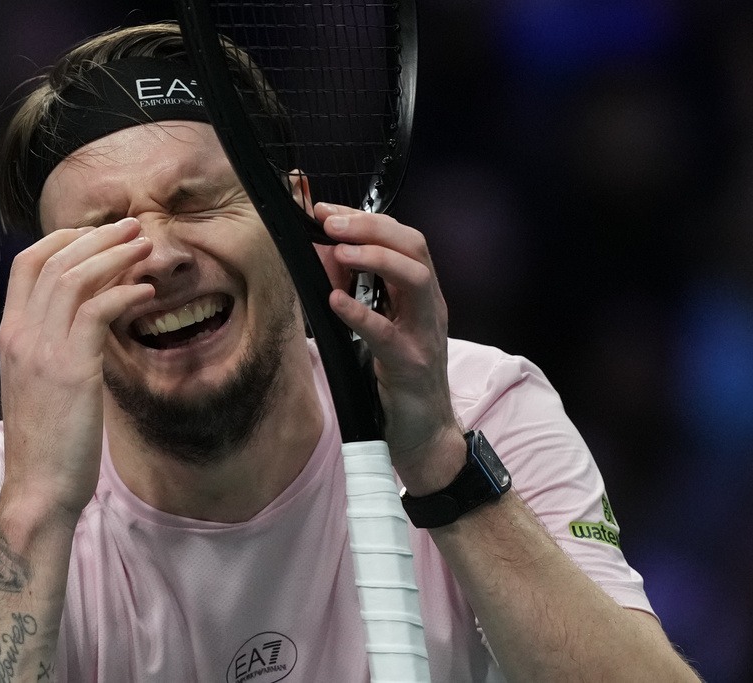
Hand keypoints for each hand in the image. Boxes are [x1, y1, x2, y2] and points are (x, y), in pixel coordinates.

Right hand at [0, 218, 154, 515]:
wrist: (38, 488)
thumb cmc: (47, 441)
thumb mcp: (41, 384)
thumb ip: (53, 348)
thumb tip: (86, 321)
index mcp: (10, 335)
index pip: (27, 263)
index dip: (62, 239)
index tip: (97, 235)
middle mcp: (21, 335)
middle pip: (54, 259)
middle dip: (97, 237)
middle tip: (133, 227)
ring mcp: (43, 350)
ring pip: (76, 277)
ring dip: (115, 256)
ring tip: (146, 248)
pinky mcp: (71, 370)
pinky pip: (98, 311)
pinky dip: (125, 293)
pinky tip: (147, 293)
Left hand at [313, 203, 464, 489]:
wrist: (425, 435)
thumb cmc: (398, 379)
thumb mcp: (378, 326)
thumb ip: (357, 289)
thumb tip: (323, 253)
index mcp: (422, 294)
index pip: (403, 239)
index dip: (366, 219)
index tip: (327, 210)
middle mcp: (430, 306)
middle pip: (414, 247)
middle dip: (371, 226)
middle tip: (329, 221)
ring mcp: (424, 334)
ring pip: (414, 278)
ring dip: (374, 257)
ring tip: (338, 249)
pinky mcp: (412, 365)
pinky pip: (387, 333)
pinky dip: (360, 313)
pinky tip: (334, 300)